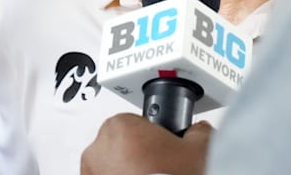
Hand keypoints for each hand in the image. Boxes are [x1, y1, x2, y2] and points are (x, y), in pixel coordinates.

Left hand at [81, 114, 212, 174]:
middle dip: (138, 151)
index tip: (163, 144)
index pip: (137, 120)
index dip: (154, 133)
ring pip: (111, 163)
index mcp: (121, 126)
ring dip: (126, 168)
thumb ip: (198, 132)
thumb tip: (199, 132)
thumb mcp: (199, 149)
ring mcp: (91, 171)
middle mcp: (98, 148)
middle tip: (160, 164)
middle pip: (121, 141)